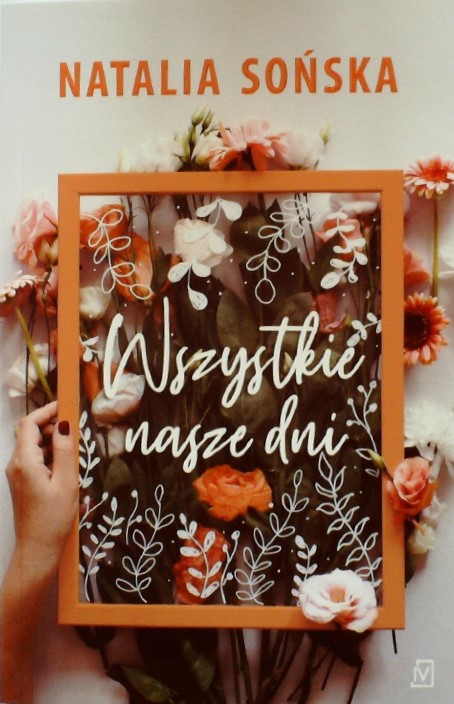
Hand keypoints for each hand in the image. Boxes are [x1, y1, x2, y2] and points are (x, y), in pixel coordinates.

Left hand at [6, 400, 77, 569]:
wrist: (37, 549)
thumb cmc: (53, 519)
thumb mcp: (66, 482)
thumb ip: (65, 450)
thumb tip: (64, 425)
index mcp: (24, 461)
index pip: (29, 423)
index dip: (46, 411)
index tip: (64, 405)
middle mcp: (16, 465)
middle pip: (31, 433)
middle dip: (52, 427)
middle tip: (75, 432)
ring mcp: (17, 474)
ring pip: (33, 446)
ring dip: (52, 443)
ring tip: (74, 453)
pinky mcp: (22, 482)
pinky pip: (34, 460)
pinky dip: (49, 456)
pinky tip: (65, 468)